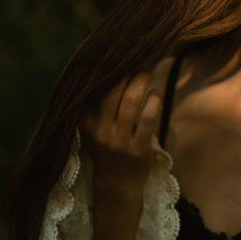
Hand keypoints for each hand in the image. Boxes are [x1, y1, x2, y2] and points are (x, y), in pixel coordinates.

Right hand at [81, 72, 162, 196]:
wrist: (117, 182)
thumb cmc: (108, 146)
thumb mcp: (94, 127)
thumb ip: (98, 104)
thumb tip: (109, 66)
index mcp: (85, 122)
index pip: (95, 89)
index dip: (108, 70)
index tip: (118, 57)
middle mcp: (99, 130)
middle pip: (112, 91)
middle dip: (127, 73)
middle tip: (137, 63)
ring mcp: (118, 140)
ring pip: (130, 101)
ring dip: (141, 82)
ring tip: (146, 73)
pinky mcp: (138, 148)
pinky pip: (148, 118)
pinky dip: (153, 101)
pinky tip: (155, 94)